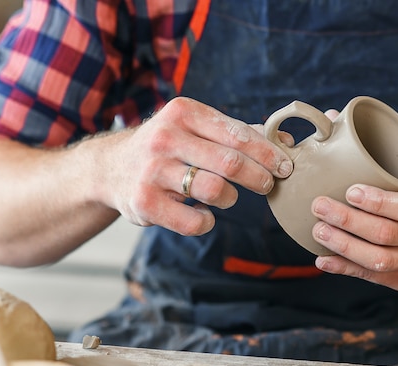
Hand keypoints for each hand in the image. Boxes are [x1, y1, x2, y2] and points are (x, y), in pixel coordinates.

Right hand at [90, 97, 293, 235]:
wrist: (110, 168)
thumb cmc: (168, 147)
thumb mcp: (196, 128)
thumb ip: (239, 133)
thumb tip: (287, 142)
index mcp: (183, 112)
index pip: (237, 135)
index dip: (268, 153)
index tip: (285, 167)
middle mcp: (165, 138)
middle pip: (230, 163)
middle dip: (259, 177)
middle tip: (268, 185)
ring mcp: (152, 171)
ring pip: (215, 191)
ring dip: (230, 198)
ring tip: (227, 196)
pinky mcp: (144, 203)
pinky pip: (194, 221)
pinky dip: (207, 222)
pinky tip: (204, 215)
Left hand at [310, 179, 397, 291]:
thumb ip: (387, 171)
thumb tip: (337, 144)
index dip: (378, 202)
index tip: (350, 192)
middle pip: (387, 234)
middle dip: (349, 221)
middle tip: (320, 207)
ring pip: (379, 260)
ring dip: (344, 246)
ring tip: (319, 231)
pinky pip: (373, 277)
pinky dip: (345, 268)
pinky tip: (324, 259)